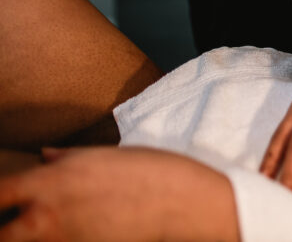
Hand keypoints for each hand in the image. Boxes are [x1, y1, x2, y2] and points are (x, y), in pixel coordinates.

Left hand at [0, 146, 236, 241]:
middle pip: (0, 234)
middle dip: (4, 227)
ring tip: (44, 228)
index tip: (2, 199)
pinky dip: (60, 241)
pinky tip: (75, 233)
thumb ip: (65, 159)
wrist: (178, 201)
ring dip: (32, 236)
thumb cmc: (145, 169)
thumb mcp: (102, 155)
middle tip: (15, 222)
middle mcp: (46, 215)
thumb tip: (44, 156)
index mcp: (48, 181)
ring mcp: (62, 241)